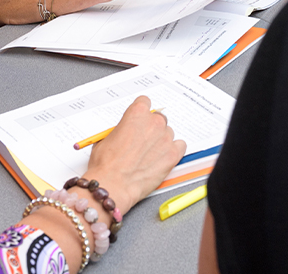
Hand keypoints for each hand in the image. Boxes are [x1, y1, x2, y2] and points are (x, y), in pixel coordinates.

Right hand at [82, 95, 185, 214]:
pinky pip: (180, 146)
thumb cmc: (106, 163)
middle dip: (151, 128)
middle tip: (142, 141)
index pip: (145, 102)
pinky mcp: (173, 155)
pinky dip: (173, 150)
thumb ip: (121, 130)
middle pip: (158, 118)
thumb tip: (125, 132)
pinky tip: (163, 157)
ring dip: (161, 140)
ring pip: (168, 133)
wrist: (113, 184)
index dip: (140, 112)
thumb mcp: (106, 138)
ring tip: (149, 154)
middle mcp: (154, 122)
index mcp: (137, 113)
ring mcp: (165, 138)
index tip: (140, 119)